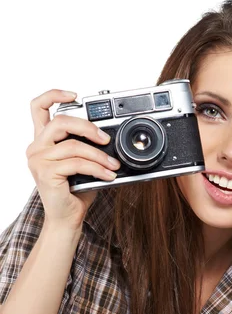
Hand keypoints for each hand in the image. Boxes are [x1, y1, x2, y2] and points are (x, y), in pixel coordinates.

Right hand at [25, 89, 120, 231]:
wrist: (67, 218)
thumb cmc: (75, 192)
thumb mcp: (81, 164)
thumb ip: (86, 147)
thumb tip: (111, 138)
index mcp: (42, 141)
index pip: (39, 108)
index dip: (54, 95)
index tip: (75, 94)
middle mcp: (36, 147)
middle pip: (60, 122)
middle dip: (88, 127)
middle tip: (106, 139)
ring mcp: (38, 160)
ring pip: (73, 146)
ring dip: (99, 156)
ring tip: (114, 165)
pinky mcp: (46, 173)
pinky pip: (77, 163)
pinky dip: (97, 168)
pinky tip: (108, 176)